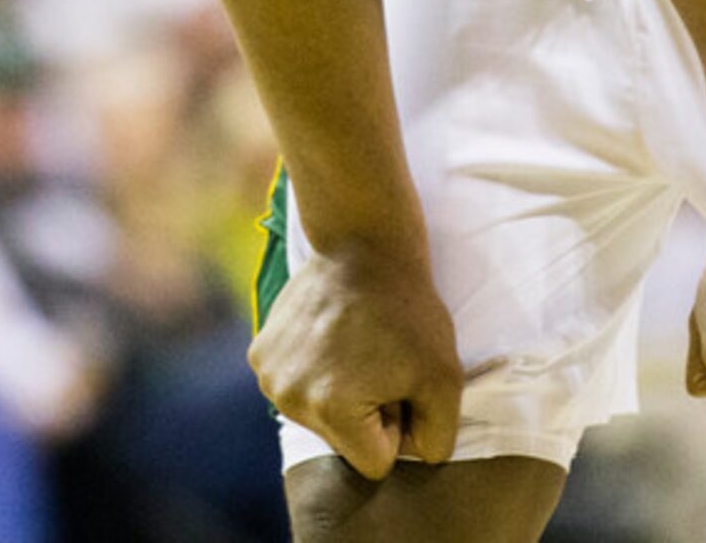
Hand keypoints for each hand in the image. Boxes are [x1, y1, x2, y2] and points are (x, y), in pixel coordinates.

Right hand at [248, 241, 462, 480]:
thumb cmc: (408, 311)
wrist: (363, 244)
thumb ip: (438, 437)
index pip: (374, 462)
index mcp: (332, 408)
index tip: (400, 383)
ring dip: (339, 391)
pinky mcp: (259, 353)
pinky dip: (314, 369)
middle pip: (342, 440)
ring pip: (318, 415)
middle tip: (380, 360)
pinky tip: (330, 334)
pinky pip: (295, 386)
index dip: (397, 426)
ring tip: (356, 345)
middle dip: (366, 412)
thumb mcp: (446, 377)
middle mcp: (289, 398)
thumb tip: (414, 458)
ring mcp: (268, 375)